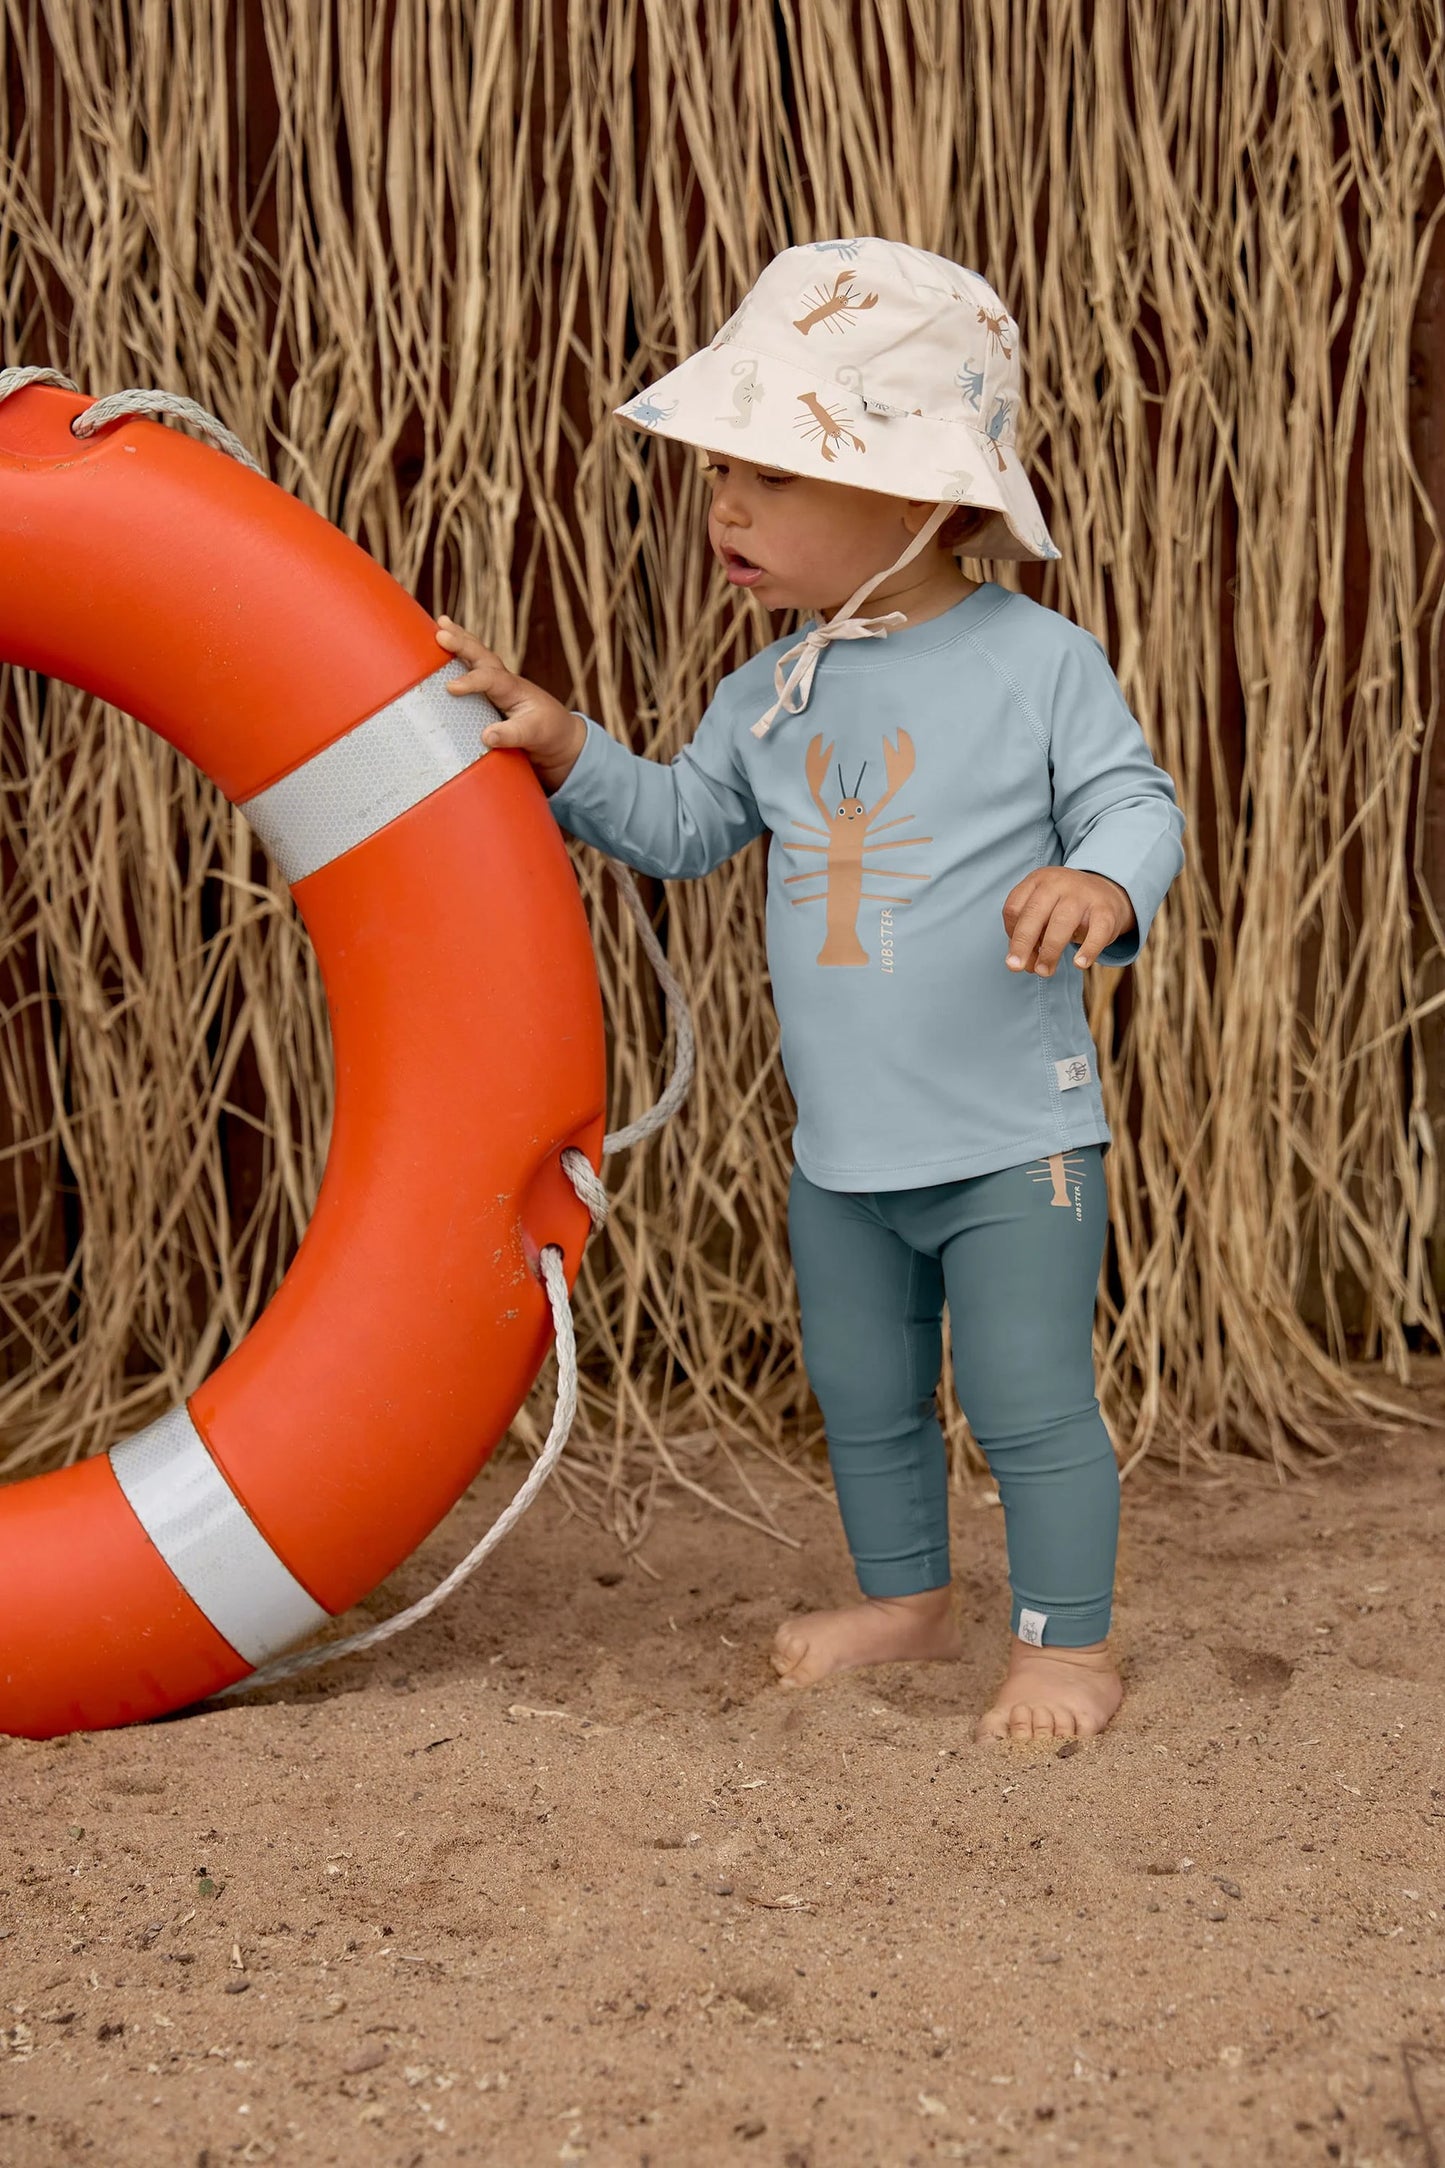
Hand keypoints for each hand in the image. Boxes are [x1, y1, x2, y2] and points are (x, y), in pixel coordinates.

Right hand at [434, 617, 587, 793]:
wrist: (560, 734)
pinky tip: (443, 646)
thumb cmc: (549, 732)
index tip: (451, 687)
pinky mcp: (489, 692)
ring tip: (440, 623)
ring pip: (477, 656)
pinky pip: (471, 669)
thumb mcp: (535, 735)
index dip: (471, 681)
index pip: (490, 679)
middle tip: (440, 633)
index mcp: (514, 689)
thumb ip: (512, 735)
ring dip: (459, 640)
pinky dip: (457, 656)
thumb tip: (486, 736)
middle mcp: (504, 681)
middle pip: (482, 656)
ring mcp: (496, 684)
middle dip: (462, 644)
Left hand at [1002, 867, 1135, 974]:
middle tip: (1016, 967)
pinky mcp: (1106, 910)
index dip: (1011, 934)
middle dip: (1022, 943)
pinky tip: (1079, 964)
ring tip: (1044, 971)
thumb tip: (1024, 964)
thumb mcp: (1044, 911)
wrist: (1107, 893)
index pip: (1014, 907)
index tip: (1017, 952)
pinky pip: (1097, 932)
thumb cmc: (1065, 908)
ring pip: (1062, 923)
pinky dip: (1088, 950)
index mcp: (1038, 880)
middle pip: (1034, 913)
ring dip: (1050, 951)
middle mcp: (1058, 883)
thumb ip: (1030, 934)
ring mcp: (1083, 894)